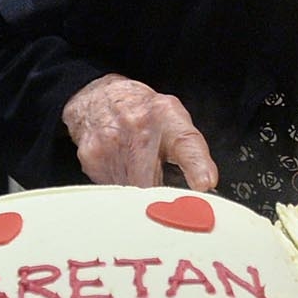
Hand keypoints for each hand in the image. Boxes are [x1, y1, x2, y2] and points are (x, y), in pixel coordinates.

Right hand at [63, 73, 218, 190]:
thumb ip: (192, 151)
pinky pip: (113, 188)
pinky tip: (122, 168)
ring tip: (140, 169)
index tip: (204, 184)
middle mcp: (136, 126)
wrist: (98, 98)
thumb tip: (206, 185)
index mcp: (165, 116)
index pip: (186, 142)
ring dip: (140, 190)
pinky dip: (121, 186)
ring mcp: (110, 143)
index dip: (197, 166)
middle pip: (154, 182)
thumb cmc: (142, 111)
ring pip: (133, 190)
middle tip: (167, 199)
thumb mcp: (174, 119)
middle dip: (162, 196)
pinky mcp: (92, 158)